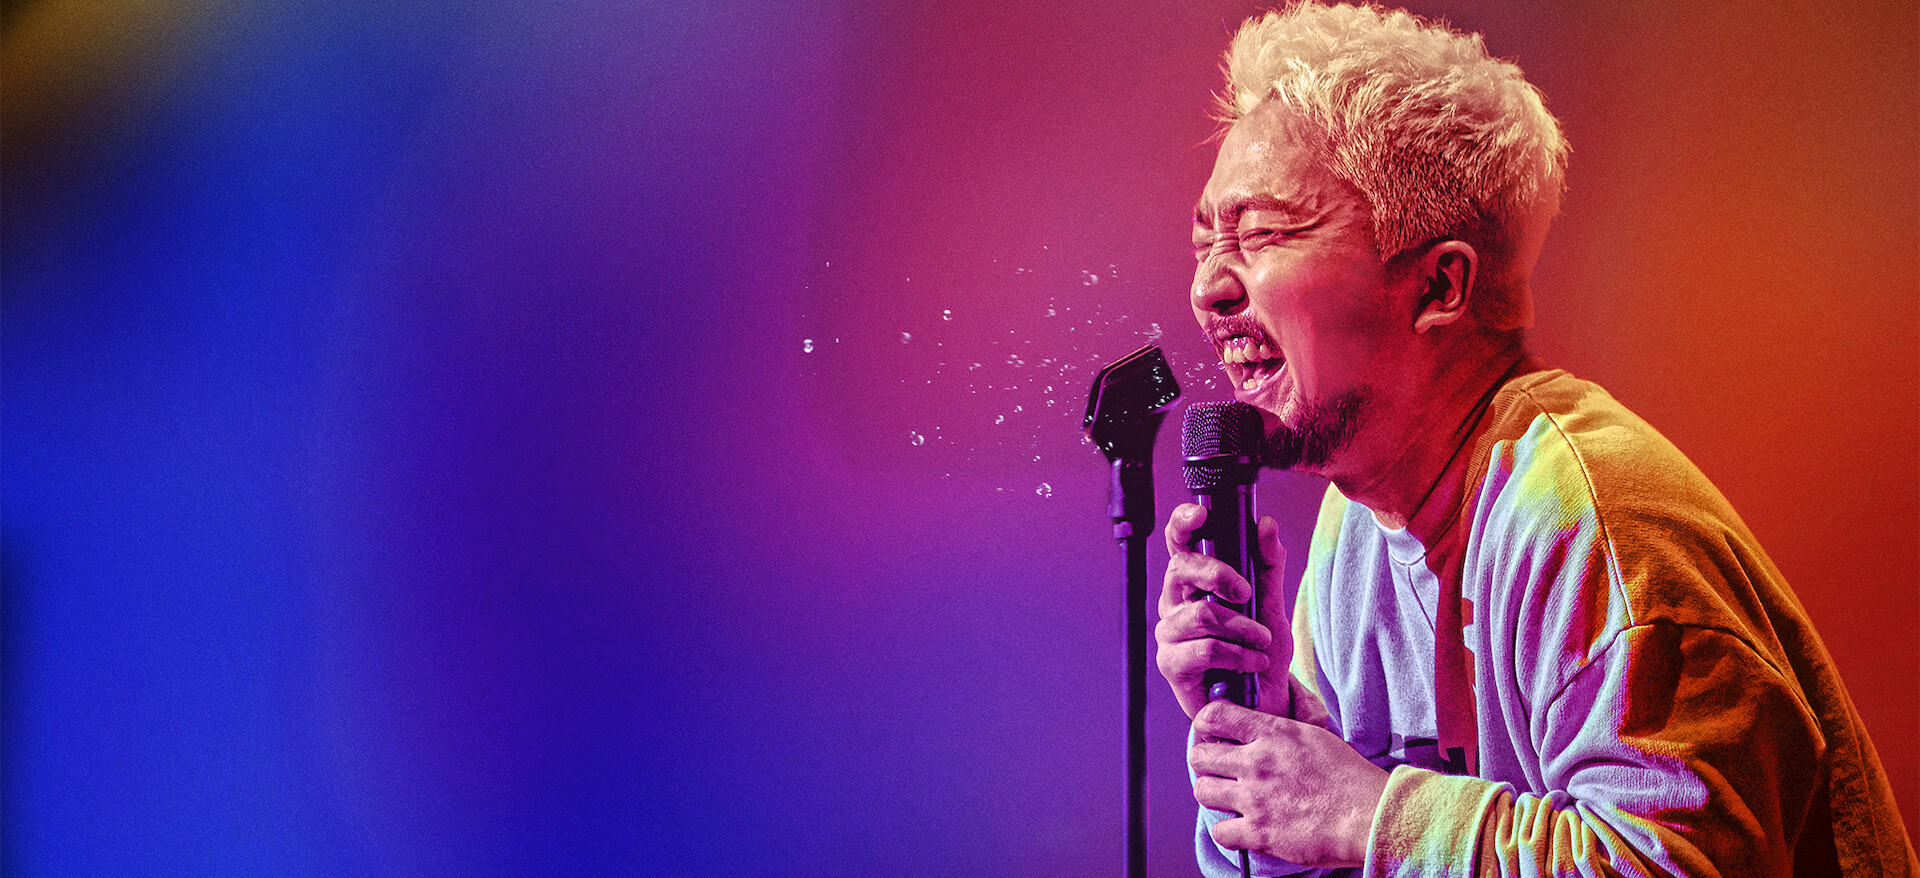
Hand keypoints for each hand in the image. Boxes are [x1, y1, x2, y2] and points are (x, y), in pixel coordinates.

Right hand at [1155, 503, 1290, 719]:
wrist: (1262, 702)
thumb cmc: (1259, 650)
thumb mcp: (1271, 603)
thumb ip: (1267, 564)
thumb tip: (1265, 524)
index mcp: (1193, 582)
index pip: (1178, 543)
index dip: (1183, 523)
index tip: (1202, 515)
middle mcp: (1174, 603)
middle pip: (1181, 569)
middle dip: (1219, 574)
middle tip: (1247, 592)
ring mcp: (1169, 634)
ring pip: (1201, 614)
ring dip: (1242, 628)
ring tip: (1262, 642)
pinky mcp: (1172, 665)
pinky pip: (1206, 649)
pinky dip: (1239, 655)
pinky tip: (1254, 662)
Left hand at [1189, 700, 1389, 868]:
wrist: (1370, 814)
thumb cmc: (1349, 776)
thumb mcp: (1314, 735)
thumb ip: (1281, 729)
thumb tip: (1263, 722)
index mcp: (1272, 734)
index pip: (1215, 714)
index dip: (1206, 723)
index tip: (1211, 732)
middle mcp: (1257, 763)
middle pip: (1199, 755)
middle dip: (1204, 761)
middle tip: (1218, 769)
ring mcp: (1255, 798)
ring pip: (1202, 791)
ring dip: (1212, 794)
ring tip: (1228, 797)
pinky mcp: (1259, 832)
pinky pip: (1219, 831)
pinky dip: (1227, 831)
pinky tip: (1241, 827)